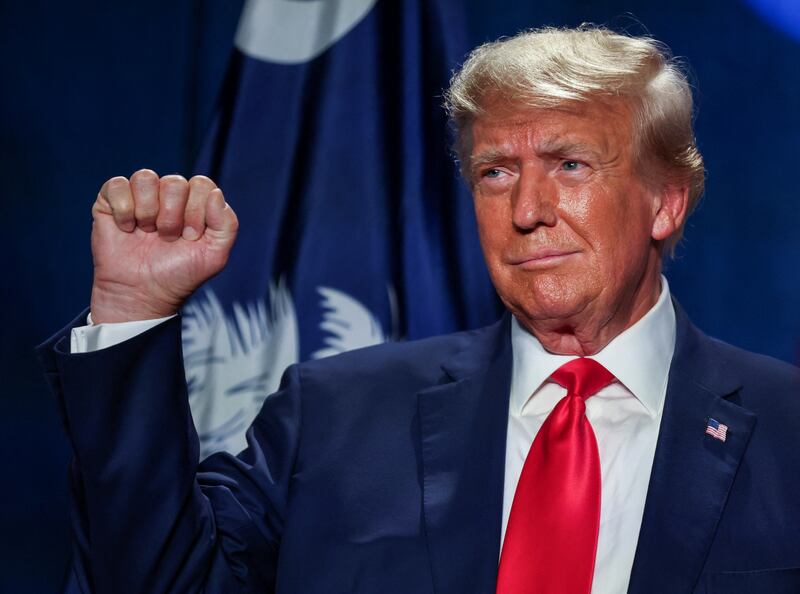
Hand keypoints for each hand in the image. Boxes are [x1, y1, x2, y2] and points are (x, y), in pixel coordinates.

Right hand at [90, 169, 237, 323]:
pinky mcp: (111, 202)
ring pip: (145, 177)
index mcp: (194, 202)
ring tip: (147, 234)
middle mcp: (168, 196)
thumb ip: (227, 223)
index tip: (191, 237)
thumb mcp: (215, 255)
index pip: (201, 184)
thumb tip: (215, 193)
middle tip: (168, 239)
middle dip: (172, 216)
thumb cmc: (179, 274)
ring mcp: (139, 197)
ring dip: (148, 211)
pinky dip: (123, 211)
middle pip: (174, 182)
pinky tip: (127, 229)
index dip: (196, 211)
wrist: (143, 294)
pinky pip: (117, 185)